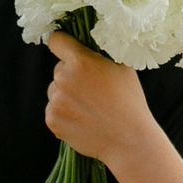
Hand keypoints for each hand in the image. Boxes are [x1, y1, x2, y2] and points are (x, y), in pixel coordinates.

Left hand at [43, 31, 160, 165]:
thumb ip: (100, 53)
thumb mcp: (123, 67)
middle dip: (71, 76)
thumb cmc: (130, 101)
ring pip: (55, 91)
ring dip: (66, 96)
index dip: (62, 44)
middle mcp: (64, 79)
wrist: (129, 140)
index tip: (66, 50)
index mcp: (81, 61)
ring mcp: (56, 101)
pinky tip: (84, 121)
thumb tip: (88, 43)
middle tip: (92, 91)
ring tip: (90, 108)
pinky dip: (64, 115)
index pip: (57, 41)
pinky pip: (53, 110)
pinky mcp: (52, 120)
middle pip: (59, 70)